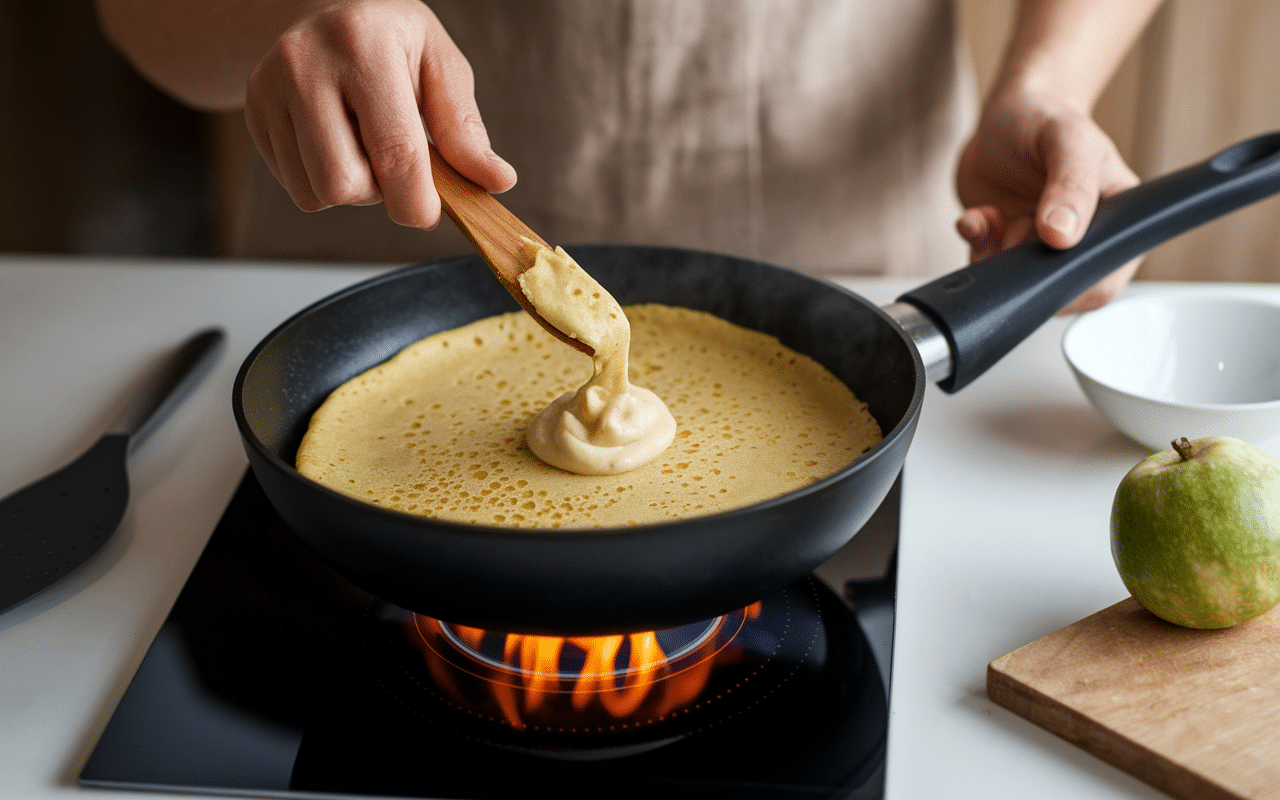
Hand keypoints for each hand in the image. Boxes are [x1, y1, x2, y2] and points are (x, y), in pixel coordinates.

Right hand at [244, 0, 514, 228]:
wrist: (324, 9)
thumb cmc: (393, 42)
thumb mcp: (440, 66)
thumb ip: (465, 128)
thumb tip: (497, 181)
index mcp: (363, 43)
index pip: (394, 152)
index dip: (418, 202)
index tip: (431, 211)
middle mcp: (305, 61)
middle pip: (344, 183)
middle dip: (381, 194)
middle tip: (396, 165)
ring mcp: (269, 86)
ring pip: (316, 193)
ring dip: (353, 190)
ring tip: (365, 149)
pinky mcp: (254, 112)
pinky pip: (295, 188)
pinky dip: (325, 183)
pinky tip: (337, 145)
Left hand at [955, 87, 1139, 312]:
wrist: (1007, 112)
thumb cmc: (1048, 119)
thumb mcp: (1069, 142)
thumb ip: (1071, 187)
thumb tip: (1062, 237)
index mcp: (1114, 223)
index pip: (1103, 282)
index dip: (1072, 288)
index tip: (1042, 266)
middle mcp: (1077, 240)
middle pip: (1052, 288)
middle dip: (1023, 267)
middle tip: (1015, 230)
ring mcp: (1036, 244)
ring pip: (1012, 281)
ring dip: (994, 255)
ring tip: (996, 218)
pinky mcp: (1002, 241)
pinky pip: (983, 262)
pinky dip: (975, 243)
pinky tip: (978, 216)